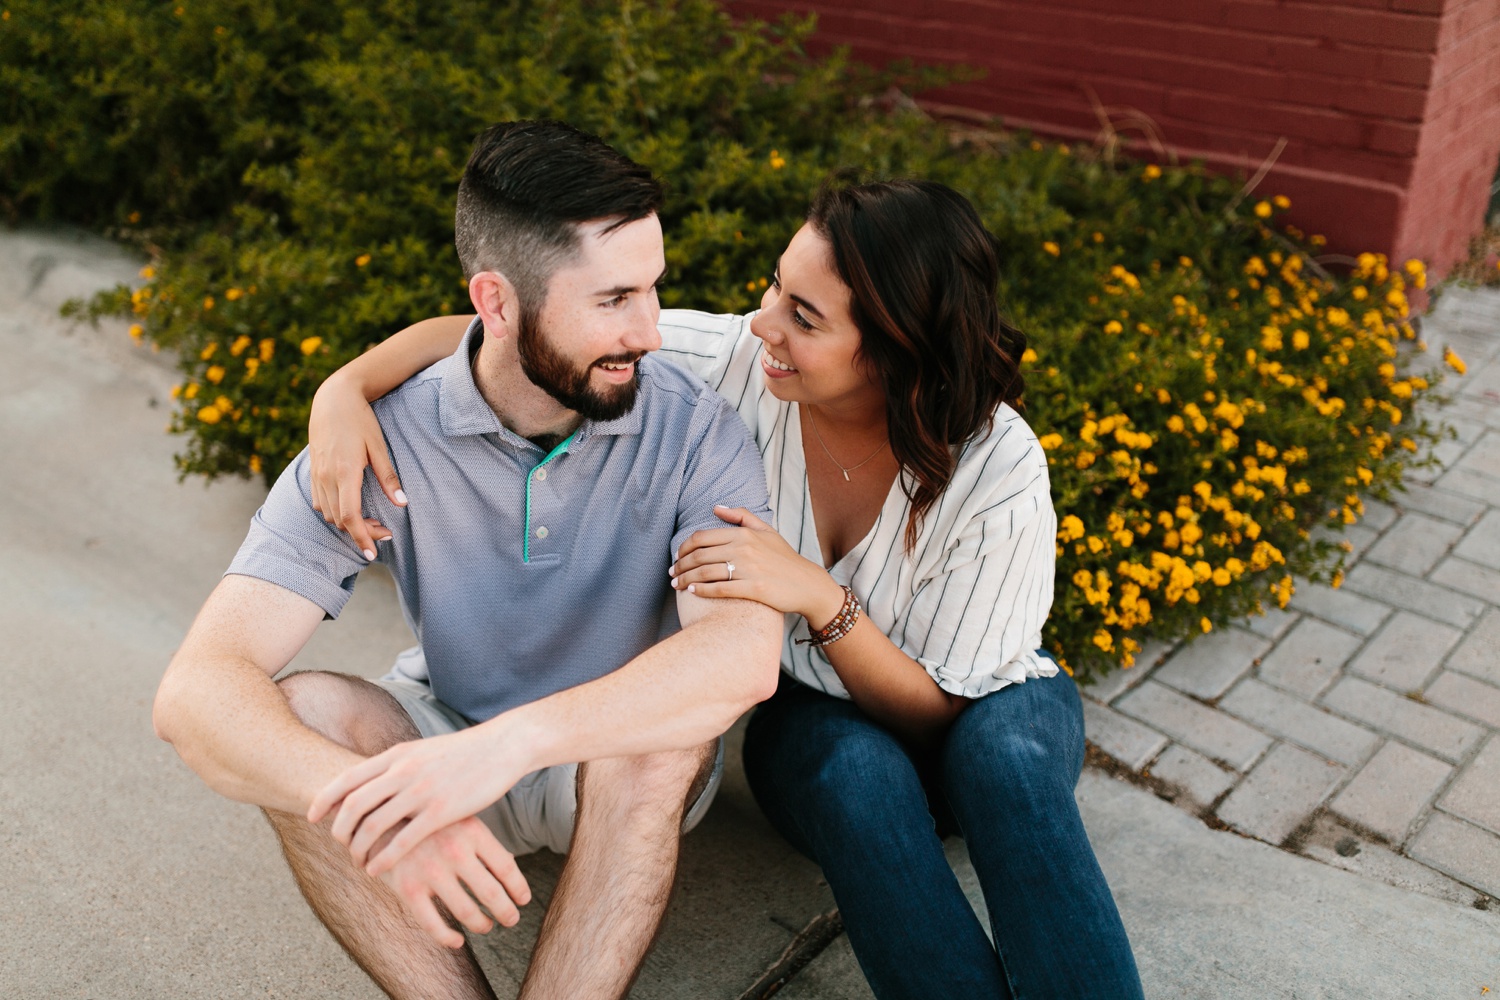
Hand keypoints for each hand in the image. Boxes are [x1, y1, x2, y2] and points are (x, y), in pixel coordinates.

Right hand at [308, 374, 404, 558]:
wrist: (332, 398)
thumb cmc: (360, 420)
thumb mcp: (379, 447)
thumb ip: (389, 477)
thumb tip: (403, 504)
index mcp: (345, 472)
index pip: (351, 516)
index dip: (362, 537)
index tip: (372, 553)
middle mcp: (327, 476)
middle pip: (340, 520)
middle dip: (361, 532)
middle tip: (384, 533)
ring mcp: (317, 474)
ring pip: (328, 513)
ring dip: (347, 523)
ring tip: (371, 521)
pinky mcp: (313, 471)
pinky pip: (320, 502)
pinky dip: (334, 512)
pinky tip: (350, 508)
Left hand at [308, 727, 527, 876]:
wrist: (501, 746)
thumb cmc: (463, 751)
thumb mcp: (422, 750)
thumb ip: (397, 763)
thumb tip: (373, 778)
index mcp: (397, 754)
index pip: (347, 779)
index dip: (323, 800)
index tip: (312, 815)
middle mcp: (403, 771)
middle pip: (353, 805)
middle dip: (338, 829)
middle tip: (337, 844)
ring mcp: (421, 791)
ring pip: (373, 825)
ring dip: (359, 848)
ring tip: (358, 860)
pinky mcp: (441, 811)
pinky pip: (401, 842)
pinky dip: (383, 859)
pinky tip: (377, 870)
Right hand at [377, 816, 530, 947]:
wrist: (383, 817)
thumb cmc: (432, 822)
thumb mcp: (461, 820)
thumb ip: (484, 844)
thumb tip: (512, 871)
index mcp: (473, 832)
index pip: (507, 867)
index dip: (519, 889)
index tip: (524, 901)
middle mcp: (455, 851)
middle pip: (492, 894)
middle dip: (507, 912)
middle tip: (512, 920)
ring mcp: (430, 871)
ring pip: (467, 913)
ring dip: (482, 924)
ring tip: (487, 926)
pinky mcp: (408, 888)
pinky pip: (433, 925)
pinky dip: (449, 939)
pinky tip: (458, 941)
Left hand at [670, 505, 843, 625]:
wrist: (807, 584)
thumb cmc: (784, 558)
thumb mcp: (767, 531)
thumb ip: (742, 516)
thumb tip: (716, 507)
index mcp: (744, 534)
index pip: (702, 537)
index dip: (683, 548)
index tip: (677, 557)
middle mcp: (744, 549)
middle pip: (699, 555)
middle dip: (680, 565)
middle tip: (671, 573)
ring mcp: (749, 569)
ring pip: (705, 572)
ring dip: (686, 578)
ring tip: (677, 584)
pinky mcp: (754, 589)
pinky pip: (720, 589)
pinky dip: (702, 590)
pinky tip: (692, 591)